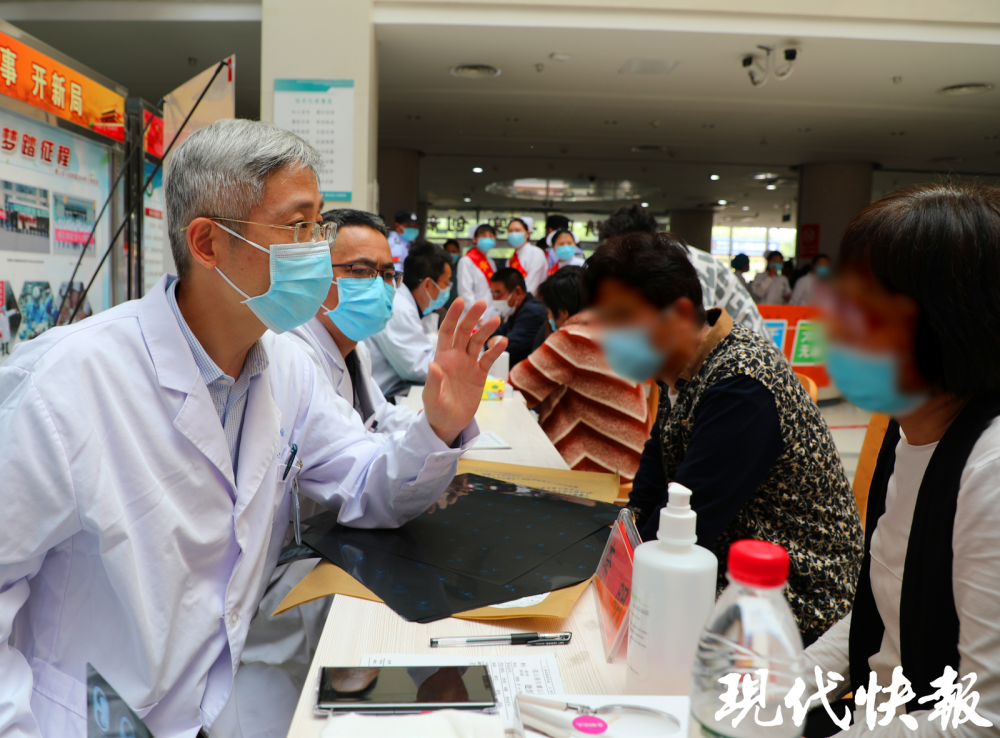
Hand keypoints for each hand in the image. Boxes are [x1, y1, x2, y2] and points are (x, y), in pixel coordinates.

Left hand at [423, 298, 506, 444]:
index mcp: (442, 358)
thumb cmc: (435, 409)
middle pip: (465, 332)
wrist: (449, 423)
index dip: (452, 316)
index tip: (460, 302)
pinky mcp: (480, 375)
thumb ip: (433, 381)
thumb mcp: (431, 397)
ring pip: (478, 342)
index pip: (447, 332)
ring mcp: (469, 364)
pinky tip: (503, 341)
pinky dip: (495, 350)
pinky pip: (488, 359)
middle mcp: (456, 357)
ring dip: (487, 330)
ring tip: (497, 319)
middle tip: (483, 303)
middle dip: (473, 317)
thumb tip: (432, 365)